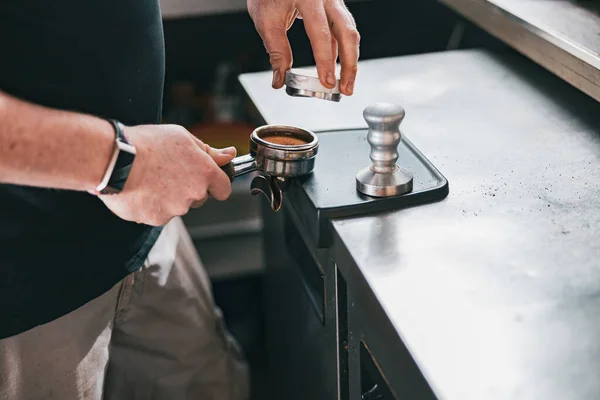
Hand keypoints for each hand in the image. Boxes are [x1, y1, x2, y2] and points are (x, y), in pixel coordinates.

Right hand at [96, 124, 235, 225]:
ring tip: (150, 178)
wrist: (115, 159)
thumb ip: (209, 151)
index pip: (224, 189)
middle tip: (168, 171)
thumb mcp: (183, 137)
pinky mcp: (156, 219)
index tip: (208, 181)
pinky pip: (158, 214)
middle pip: (199, 198)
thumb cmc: (147, 143)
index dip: (216, 184)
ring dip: (168, 197)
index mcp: (205, 172)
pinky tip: (141, 189)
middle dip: (188, 188)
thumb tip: (229, 155)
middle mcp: (194, 193)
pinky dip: (151, 205)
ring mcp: (176, 208)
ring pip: (178, 206)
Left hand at [248, 0, 359, 94]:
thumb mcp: (266, 21)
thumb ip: (276, 51)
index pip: (321, 33)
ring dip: (350, 60)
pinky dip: (341, 51)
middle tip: (345, 89)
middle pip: (347, 33)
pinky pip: (342, 31)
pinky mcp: (334, 7)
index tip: (326, 81)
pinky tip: (336, 68)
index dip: (325, 61)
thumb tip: (280, 79)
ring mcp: (333, 1)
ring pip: (350, 32)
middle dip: (349, 65)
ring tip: (345, 83)